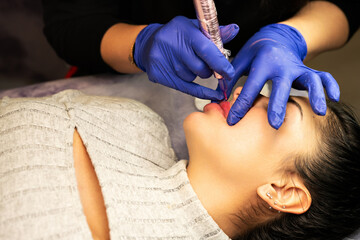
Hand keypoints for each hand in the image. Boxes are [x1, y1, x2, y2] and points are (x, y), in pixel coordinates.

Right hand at [134, 16, 238, 100]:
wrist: (148, 43)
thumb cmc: (177, 35)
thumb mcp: (195, 28)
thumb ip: (215, 32)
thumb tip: (234, 30)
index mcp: (184, 31)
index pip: (206, 50)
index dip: (220, 63)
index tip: (229, 73)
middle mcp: (172, 45)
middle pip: (200, 68)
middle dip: (208, 70)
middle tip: (206, 64)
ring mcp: (163, 61)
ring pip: (192, 78)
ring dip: (196, 74)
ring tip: (188, 64)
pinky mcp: (158, 74)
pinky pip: (186, 88)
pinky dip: (200, 91)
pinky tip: (212, 95)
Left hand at [223, 23, 339, 128]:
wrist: (275, 36)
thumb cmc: (256, 52)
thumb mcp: (241, 60)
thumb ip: (231, 76)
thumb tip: (220, 95)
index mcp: (262, 63)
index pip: (250, 87)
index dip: (240, 105)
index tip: (232, 121)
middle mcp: (281, 65)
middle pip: (281, 86)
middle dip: (277, 105)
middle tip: (274, 125)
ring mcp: (297, 67)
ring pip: (309, 79)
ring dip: (315, 94)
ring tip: (319, 111)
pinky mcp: (306, 70)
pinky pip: (323, 76)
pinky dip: (331, 85)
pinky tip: (334, 98)